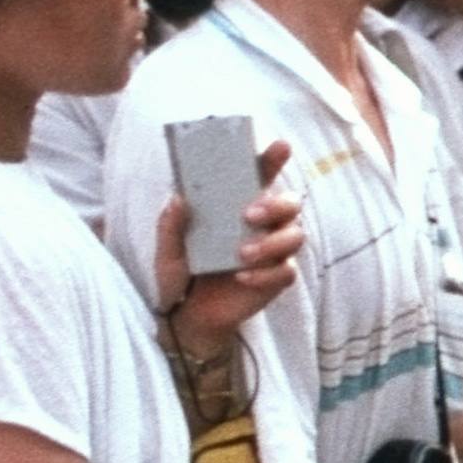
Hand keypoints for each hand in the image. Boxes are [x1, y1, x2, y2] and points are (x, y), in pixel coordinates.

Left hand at [156, 146, 307, 358]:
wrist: (187, 315)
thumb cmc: (180, 275)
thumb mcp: (167, 249)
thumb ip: (171, 225)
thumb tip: (178, 197)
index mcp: (237, 207)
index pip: (261, 177)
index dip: (273, 159)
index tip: (280, 146)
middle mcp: (262, 225)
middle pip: (291, 203)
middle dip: (275, 205)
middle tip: (248, 215)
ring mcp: (273, 252)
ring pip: (295, 236)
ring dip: (270, 243)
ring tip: (241, 254)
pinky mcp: (277, 279)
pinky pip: (286, 272)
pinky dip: (265, 274)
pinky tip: (242, 278)